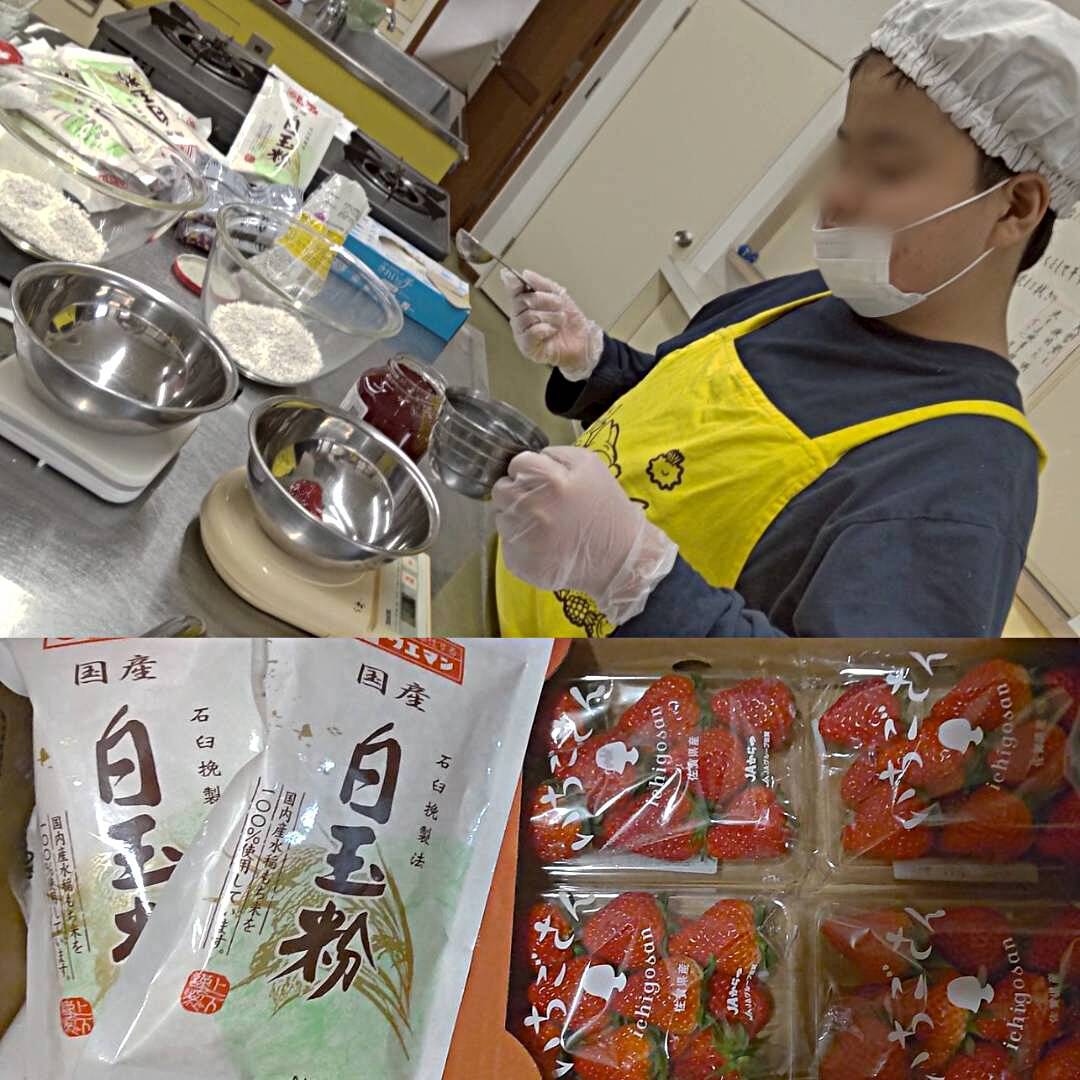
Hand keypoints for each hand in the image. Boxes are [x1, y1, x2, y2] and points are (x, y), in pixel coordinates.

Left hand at [493, 446, 677, 624]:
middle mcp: (529, 507)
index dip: (530, 470)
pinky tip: (542, 544)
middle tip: (541, 503)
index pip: (516, 464)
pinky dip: (520, 541)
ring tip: (545, 525)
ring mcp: (520, 538)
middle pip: (501, 490)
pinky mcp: (517, 562)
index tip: (544, 482)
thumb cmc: (605, 507)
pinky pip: (506, 542)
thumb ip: (554, 454)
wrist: (619, 557)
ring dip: (517, 517)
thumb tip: (528, 460)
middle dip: (518, 492)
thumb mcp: (590, 464)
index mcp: (547, 480)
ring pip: (501, 516)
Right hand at [501, 269, 604, 380]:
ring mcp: (522, 334)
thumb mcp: (558, 295)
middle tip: (558, 306)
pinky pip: (532, 333)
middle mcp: (520, 319)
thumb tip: (525, 274)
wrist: (583, 340)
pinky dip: (546, 329)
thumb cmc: (570, 321)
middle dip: (546, 300)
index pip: (513, 290)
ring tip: (559, 321)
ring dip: (550, 317)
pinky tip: (552, 331)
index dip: (516, 283)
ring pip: (529, 316)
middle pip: (522, 301)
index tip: (522, 281)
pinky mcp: (528, 348)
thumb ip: (541, 283)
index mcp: (525, 305)